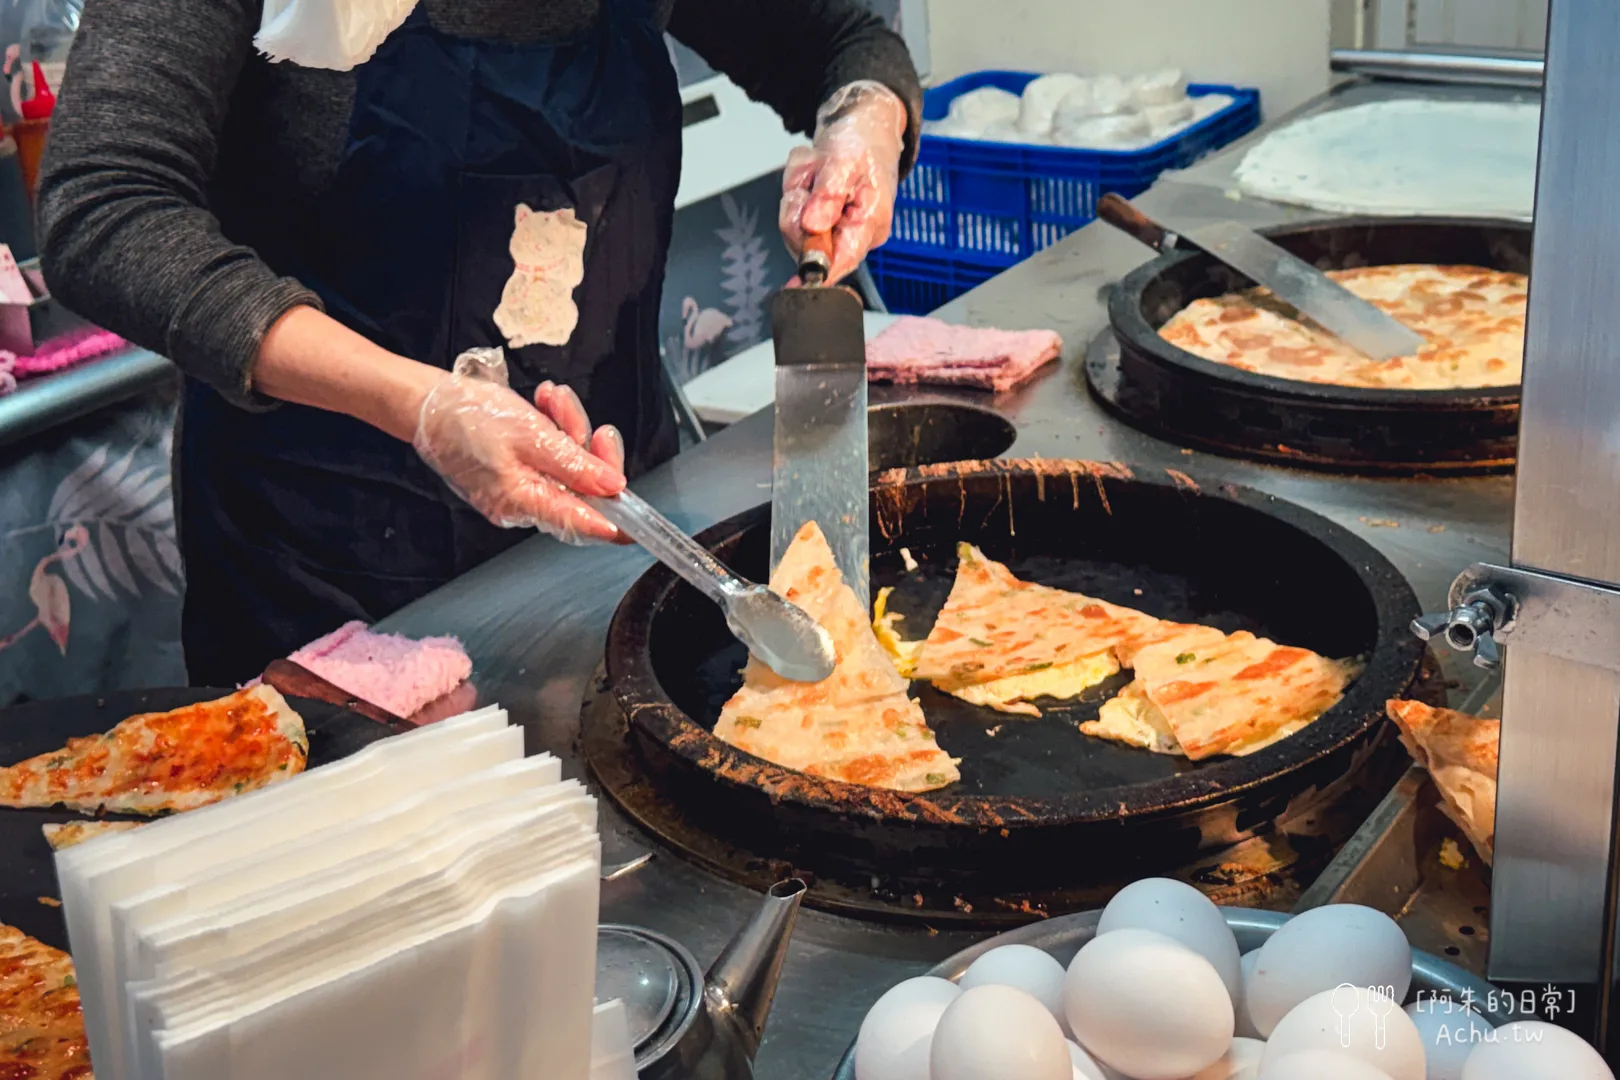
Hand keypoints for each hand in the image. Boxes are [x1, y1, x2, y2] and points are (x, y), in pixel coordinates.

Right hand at [413, 352, 627, 543]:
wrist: (426, 402)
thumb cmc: (468, 417)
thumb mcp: (532, 435)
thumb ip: (575, 466)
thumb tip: (612, 487)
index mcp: (524, 502)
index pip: (581, 525)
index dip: (614, 525)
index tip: (639, 529)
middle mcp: (521, 504)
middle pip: (580, 492)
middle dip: (593, 455)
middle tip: (598, 430)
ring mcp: (516, 489)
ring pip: (567, 468)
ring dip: (570, 431)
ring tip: (553, 401)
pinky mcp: (512, 472)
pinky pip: (548, 458)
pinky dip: (552, 431)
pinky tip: (544, 406)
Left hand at [779, 81, 906, 284]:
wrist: (862, 125)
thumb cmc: (862, 143)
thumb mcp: (844, 160)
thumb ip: (828, 194)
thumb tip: (813, 227)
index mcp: (869, 224)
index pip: (843, 260)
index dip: (818, 273)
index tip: (795, 286)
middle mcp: (853, 234)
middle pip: (808, 242)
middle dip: (798, 205)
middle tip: (811, 175)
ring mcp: (835, 229)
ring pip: (795, 225)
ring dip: (796, 193)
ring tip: (815, 168)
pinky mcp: (821, 222)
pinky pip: (793, 214)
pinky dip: (795, 189)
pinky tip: (811, 174)